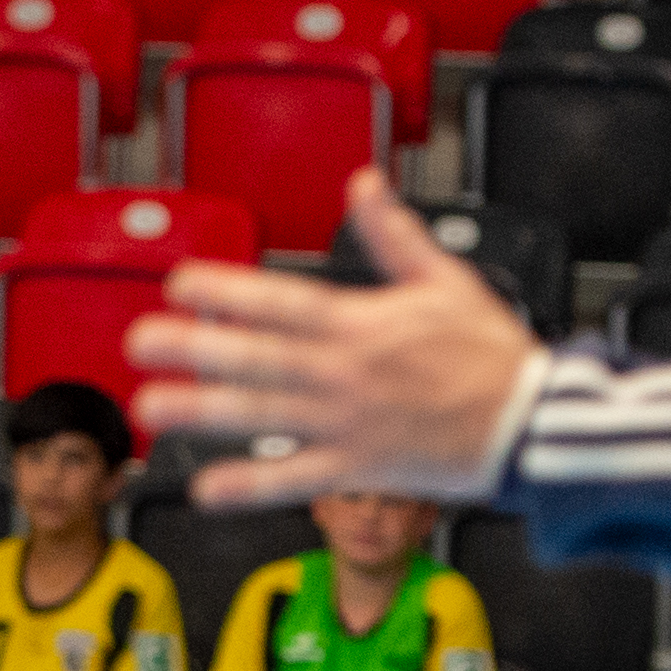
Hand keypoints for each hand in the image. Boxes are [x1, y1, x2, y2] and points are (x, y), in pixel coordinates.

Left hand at [126, 170, 546, 510]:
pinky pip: (298, 479)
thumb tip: (363, 182)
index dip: (229, 292)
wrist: (530, 424)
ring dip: (204, 411)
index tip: (181, 283)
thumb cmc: (493, 354)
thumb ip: (394, 235)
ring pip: (265, 415)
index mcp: (363, 323)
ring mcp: (350, 424)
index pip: (283, 302)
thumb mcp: (447, 281)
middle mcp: (347, 373)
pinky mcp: (361, 468)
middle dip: (195, 347)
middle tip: (139, 342)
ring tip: (152, 407)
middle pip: (259, 356)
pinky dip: (253, 486)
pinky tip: (208, 488)